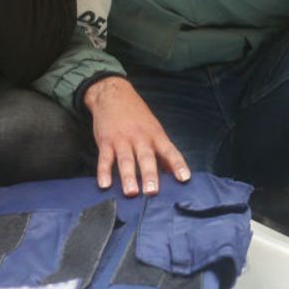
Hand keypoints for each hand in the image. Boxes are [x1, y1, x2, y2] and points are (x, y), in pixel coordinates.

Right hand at [83, 76, 190, 196]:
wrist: (113, 95)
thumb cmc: (136, 115)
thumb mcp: (154, 129)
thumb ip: (162, 151)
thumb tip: (173, 173)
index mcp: (155, 135)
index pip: (169, 151)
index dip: (177, 165)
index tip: (184, 179)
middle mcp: (140, 138)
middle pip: (146, 158)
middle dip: (150, 175)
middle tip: (152, 192)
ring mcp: (122, 140)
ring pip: (125, 160)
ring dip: (128, 177)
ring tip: (131, 193)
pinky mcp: (106, 141)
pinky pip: (104, 159)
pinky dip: (103, 172)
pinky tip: (105, 185)